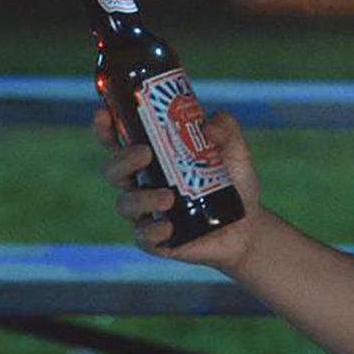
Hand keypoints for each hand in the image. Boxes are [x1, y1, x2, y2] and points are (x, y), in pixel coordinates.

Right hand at [93, 105, 261, 272]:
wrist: (248, 226)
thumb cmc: (233, 182)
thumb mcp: (235, 151)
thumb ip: (226, 130)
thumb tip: (207, 125)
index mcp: (151, 157)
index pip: (117, 140)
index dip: (105, 127)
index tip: (104, 113)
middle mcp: (141, 183)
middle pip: (113, 170)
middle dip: (122, 160)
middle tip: (145, 153)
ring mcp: (147, 213)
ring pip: (125, 204)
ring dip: (141, 198)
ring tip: (168, 197)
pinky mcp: (157, 240)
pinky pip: (143, 237)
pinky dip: (152, 231)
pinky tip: (168, 227)